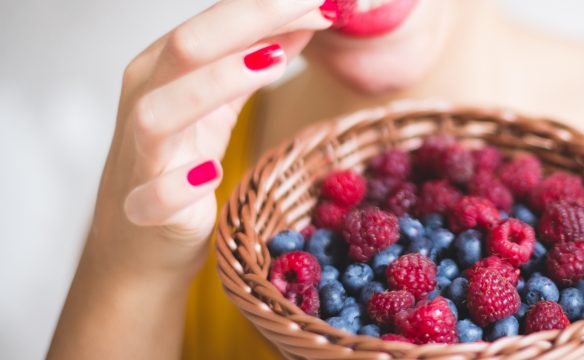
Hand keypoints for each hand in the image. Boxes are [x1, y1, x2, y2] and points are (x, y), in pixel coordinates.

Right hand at [95, 0, 327, 280]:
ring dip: (217, 83)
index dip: (269, 5)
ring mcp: (141, 156)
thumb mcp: (220, 104)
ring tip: (276, 61)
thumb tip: (301, 17)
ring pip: (160, 112)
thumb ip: (253, 61)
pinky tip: (210, 174)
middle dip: (254, 19)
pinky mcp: (145, 210)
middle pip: (186, 46)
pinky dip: (178, 184)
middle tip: (319, 8)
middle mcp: (145, 101)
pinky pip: (154, 196)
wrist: (137, 243)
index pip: (213, 21)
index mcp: (163, 69)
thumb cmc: (178, 163)